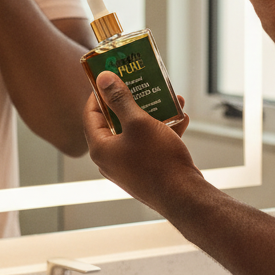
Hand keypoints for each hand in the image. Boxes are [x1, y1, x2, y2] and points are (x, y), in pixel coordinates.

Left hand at [83, 72, 200, 213]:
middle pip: (115, 122)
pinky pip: (150, 144)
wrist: (184, 196)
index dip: (99, 94)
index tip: (111, 79)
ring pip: (136, 132)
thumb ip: (120, 99)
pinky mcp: (147, 170)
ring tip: (165, 98)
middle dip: (131, 101)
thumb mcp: (138, 122)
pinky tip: (180, 117)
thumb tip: (103, 79)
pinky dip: (163, 130)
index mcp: (100, 148)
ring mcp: (129, 166)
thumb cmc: (158, 161)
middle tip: (139, 84)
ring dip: (151, 114)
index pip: (90, 114)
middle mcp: (111, 159)